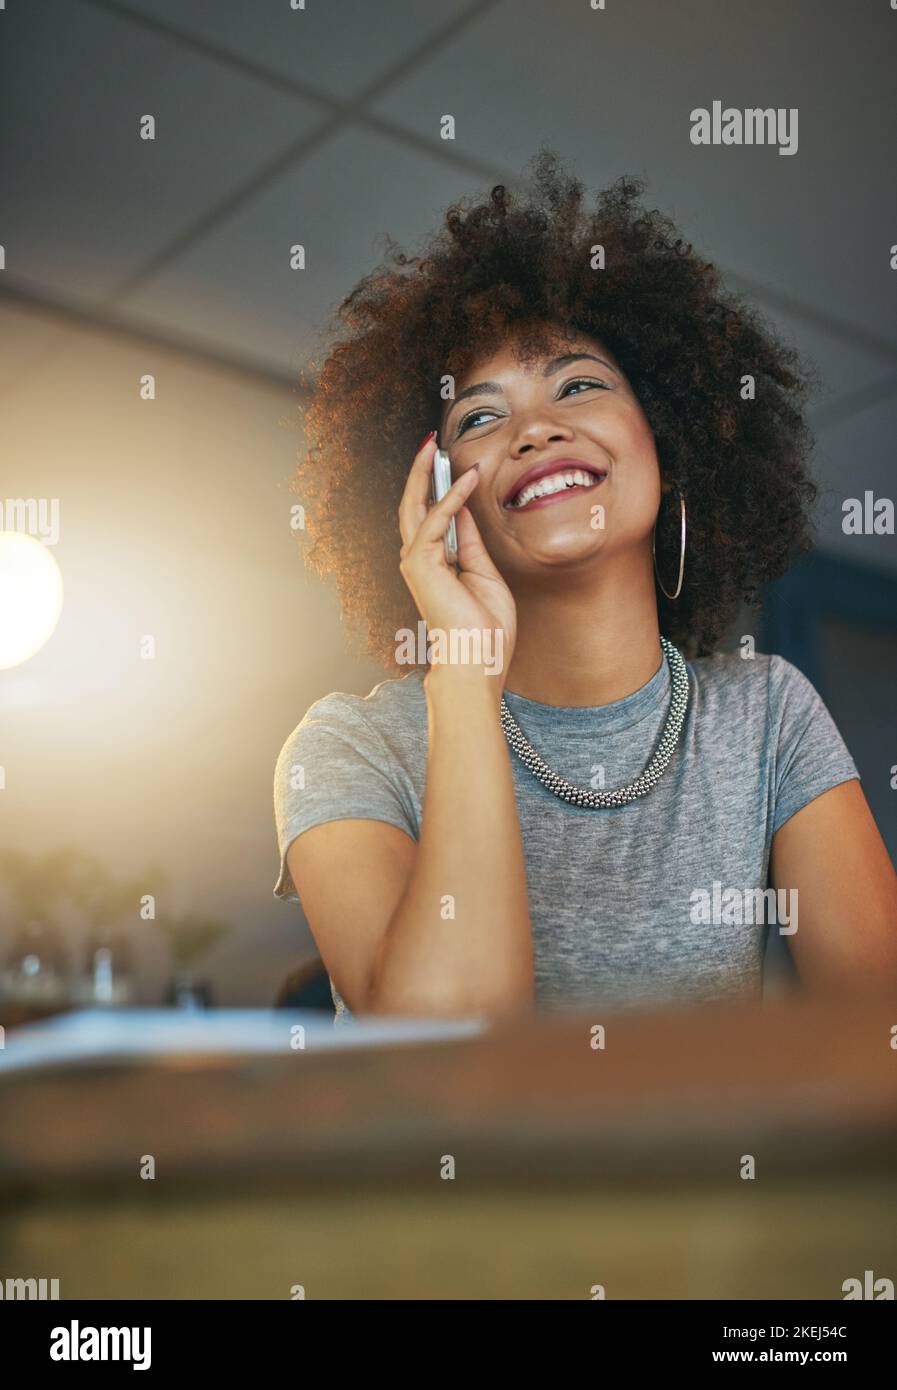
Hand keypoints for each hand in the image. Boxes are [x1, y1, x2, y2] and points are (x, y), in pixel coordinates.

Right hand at [397, 434, 516, 686]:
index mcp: (434, 563)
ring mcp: (416, 561)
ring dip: (425, 473)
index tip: (450, 461)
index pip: (431, 515)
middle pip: (413, 505)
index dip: (440, 486)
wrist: (478, 660)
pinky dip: (451, 496)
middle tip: (431, 442)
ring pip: (414, 506)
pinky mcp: (421, 563)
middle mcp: (419, 559)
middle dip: (421, 471)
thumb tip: (464, 508)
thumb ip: (471, 541)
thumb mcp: (485, 573)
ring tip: (434, 446)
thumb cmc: (484, 628)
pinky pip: (436, 519)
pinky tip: (466, 478)